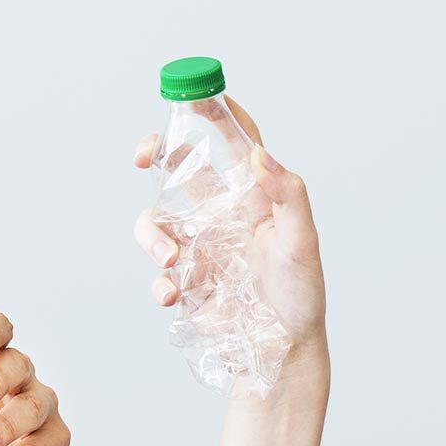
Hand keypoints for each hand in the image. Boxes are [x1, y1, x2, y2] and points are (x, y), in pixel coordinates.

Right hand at [135, 116, 332, 445]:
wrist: (280, 352)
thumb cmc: (300, 295)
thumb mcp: (302, 244)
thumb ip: (287, 196)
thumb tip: (260, 156)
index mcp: (257, 196)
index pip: (237, 142)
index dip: (216, 113)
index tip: (195, 93)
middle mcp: (224, 213)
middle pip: (181, 167)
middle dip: (156, 151)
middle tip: (143, 154)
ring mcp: (200, 244)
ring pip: (158, 218)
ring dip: (154, 235)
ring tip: (169, 262)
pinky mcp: (185, 277)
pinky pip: (158, 268)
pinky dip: (160, 280)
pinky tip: (173, 294)